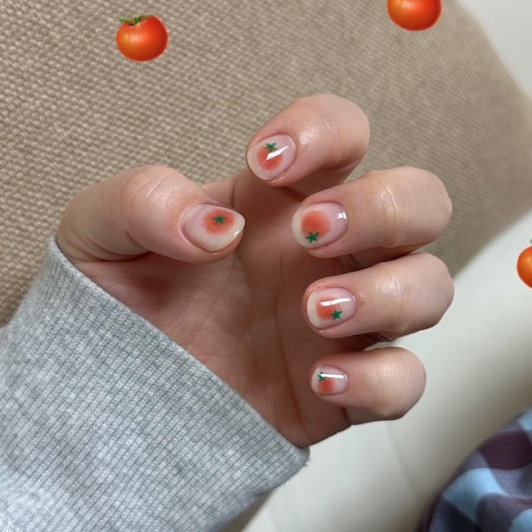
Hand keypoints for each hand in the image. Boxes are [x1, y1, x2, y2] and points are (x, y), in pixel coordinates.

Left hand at [55, 95, 453, 447]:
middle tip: (311, 234)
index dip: (323, 131)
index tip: (264, 163)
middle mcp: (328, 252)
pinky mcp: (347, 391)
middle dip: (383, 207)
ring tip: (312, 310)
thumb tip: (215, 226)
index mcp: (279, 200)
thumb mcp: (98, 235)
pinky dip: (380, 379)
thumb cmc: (118, 304)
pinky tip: (320, 379)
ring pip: (432, 287)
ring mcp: (346, 320)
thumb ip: (143, 202)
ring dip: (388, 291)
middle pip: (421, 201)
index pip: (343, 131)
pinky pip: (407, 381)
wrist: (111, 400)